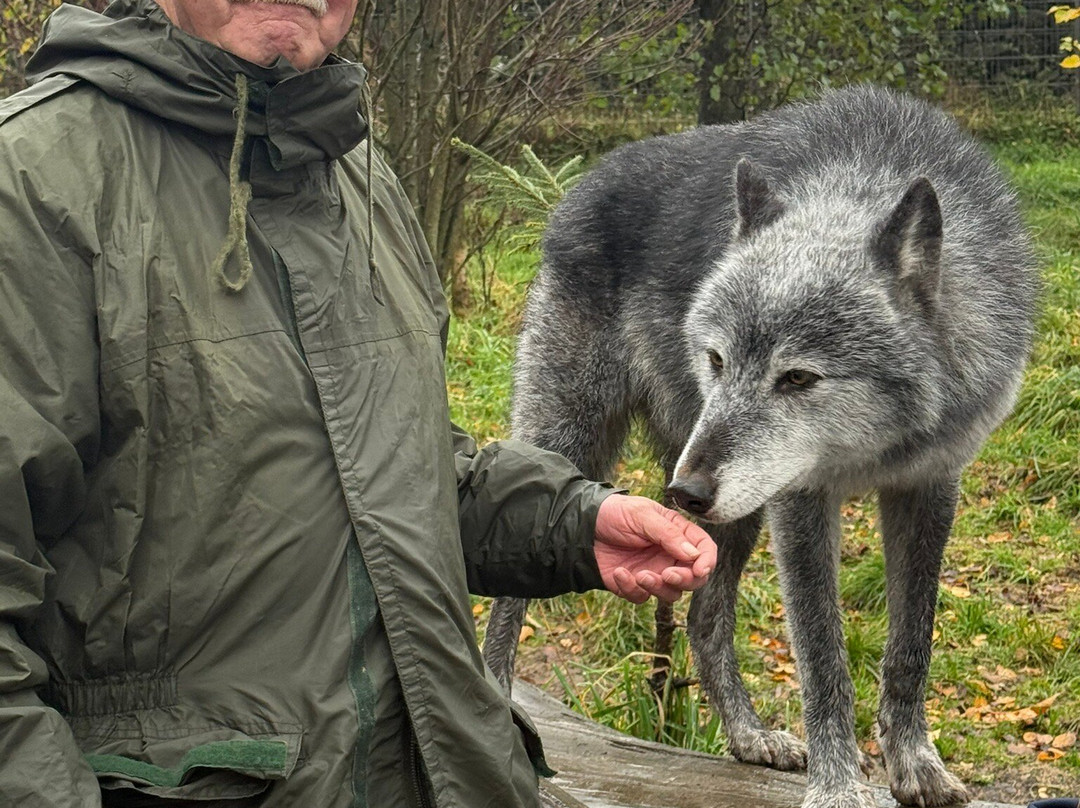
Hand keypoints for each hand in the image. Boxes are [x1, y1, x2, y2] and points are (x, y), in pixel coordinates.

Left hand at [593, 494, 716, 603]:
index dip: (707, 561)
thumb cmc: (615, 512)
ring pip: (671, 593)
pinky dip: (632, 589)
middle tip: (668, 574)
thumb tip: (694, 555)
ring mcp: (653, 571)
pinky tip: (619, 573)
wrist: (583, 526)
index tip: (700, 569)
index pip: (704, 549)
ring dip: (658, 588)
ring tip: (640, 575)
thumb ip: (669, 534)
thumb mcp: (642, 515)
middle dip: (685, 580)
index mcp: (677, 533)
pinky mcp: (634, 585)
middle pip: (693, 578)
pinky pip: (642, 597)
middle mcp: (669, 555)